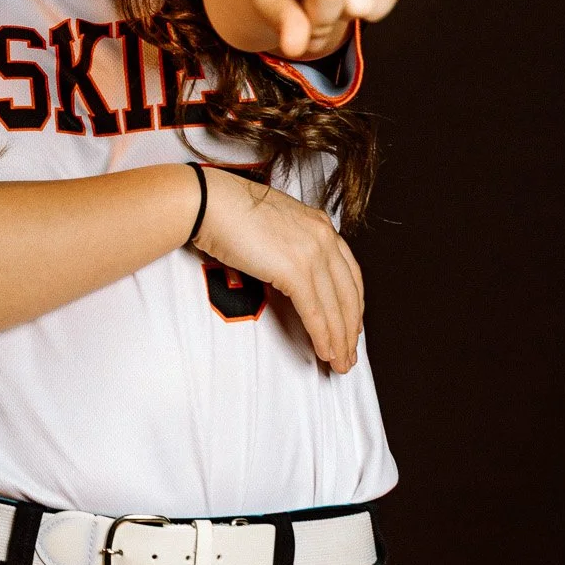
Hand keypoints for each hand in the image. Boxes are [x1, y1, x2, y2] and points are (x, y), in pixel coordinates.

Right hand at [191, 168, 363, 371]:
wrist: (210, 202)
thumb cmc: (230, 211)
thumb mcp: (275, 225)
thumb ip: (293, 246)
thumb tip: (292, 274)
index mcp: (321, 225)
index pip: (350, 273)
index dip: (353, 304)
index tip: (351, 324)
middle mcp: (324, 237)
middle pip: (349, 294)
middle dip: (350, 329)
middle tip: (349, 352)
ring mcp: (312, 252)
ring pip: (335, 307)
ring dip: (339, 340)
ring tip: (340, 361)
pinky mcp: (295, 270)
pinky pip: (315, 312)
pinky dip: (322, 336)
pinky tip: (324, 351)